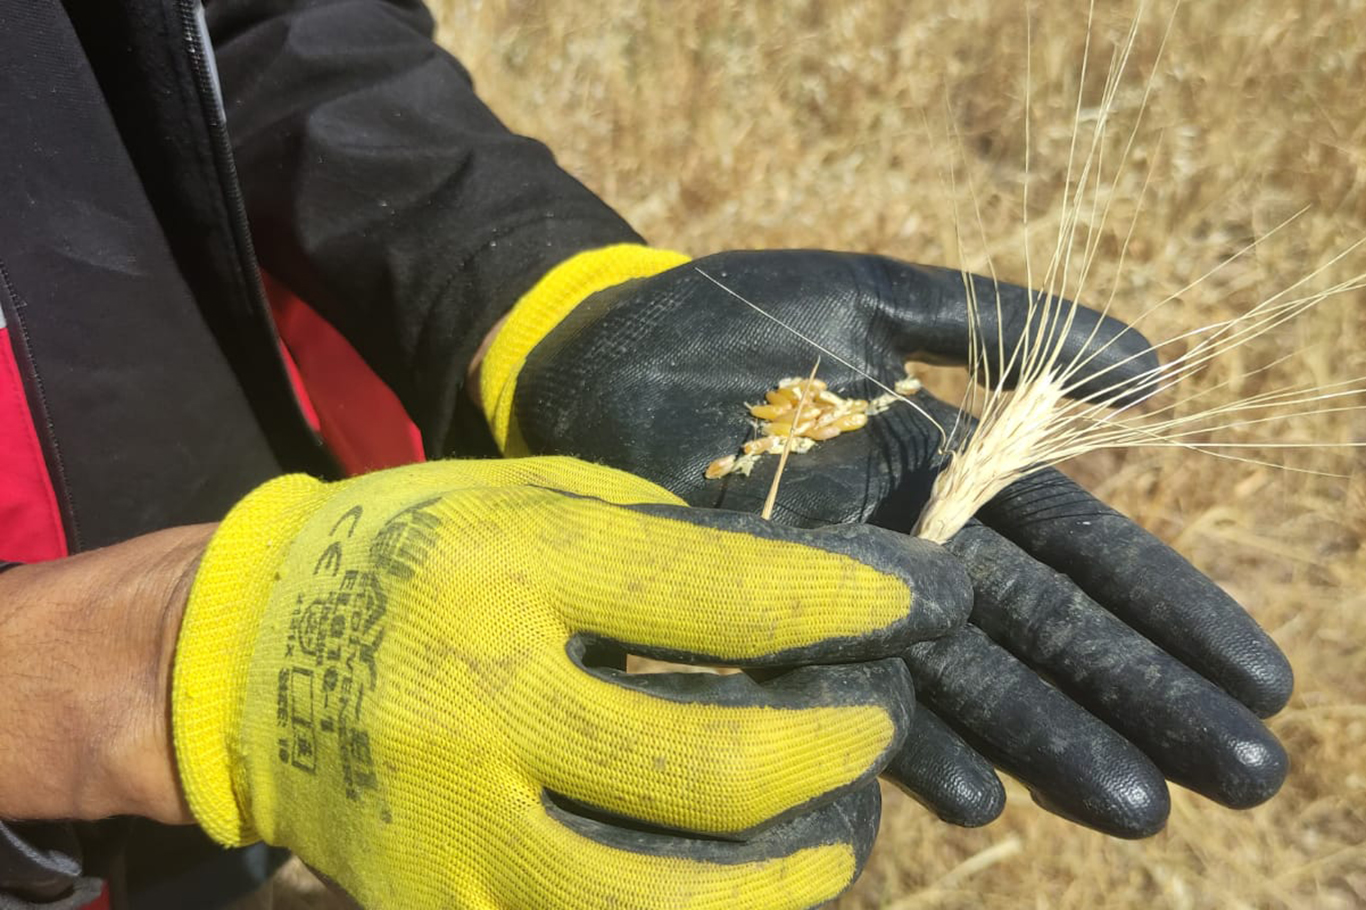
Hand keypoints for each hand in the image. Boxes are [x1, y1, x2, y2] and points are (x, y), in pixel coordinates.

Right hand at [171, 457, 970, 908]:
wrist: (248, 668)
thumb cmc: (408, 557)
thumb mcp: (521, 501)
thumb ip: (652, 542)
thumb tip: (799, 588)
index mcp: (508, 572)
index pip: (722, 595)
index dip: (848, 598)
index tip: (925, 598)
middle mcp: (482, 706)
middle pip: (717, 768)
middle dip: (841, 747)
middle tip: (878, 719)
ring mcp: (456, 833)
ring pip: (671, 900)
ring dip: (794, 871)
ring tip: (838, 830)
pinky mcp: (438, 909)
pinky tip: (741, 881)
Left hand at [478, 245, 1292, 836]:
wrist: (595, 348)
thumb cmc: (734, 316)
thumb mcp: (877, 299)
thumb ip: (1005, 327)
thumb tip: (1159, 371)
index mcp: (941, 469)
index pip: (1073, 548)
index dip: (1162, 609)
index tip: (1254, 677)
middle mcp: (898, 545)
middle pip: (1036, 629)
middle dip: (1136, 697)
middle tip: (1242, 774)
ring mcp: (828, 592)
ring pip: (956, 675)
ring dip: (1046, 739)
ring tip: (1138, 803)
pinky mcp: (750, 621)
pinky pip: (836, 690)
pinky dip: (901, 742)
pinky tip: (972, 793)